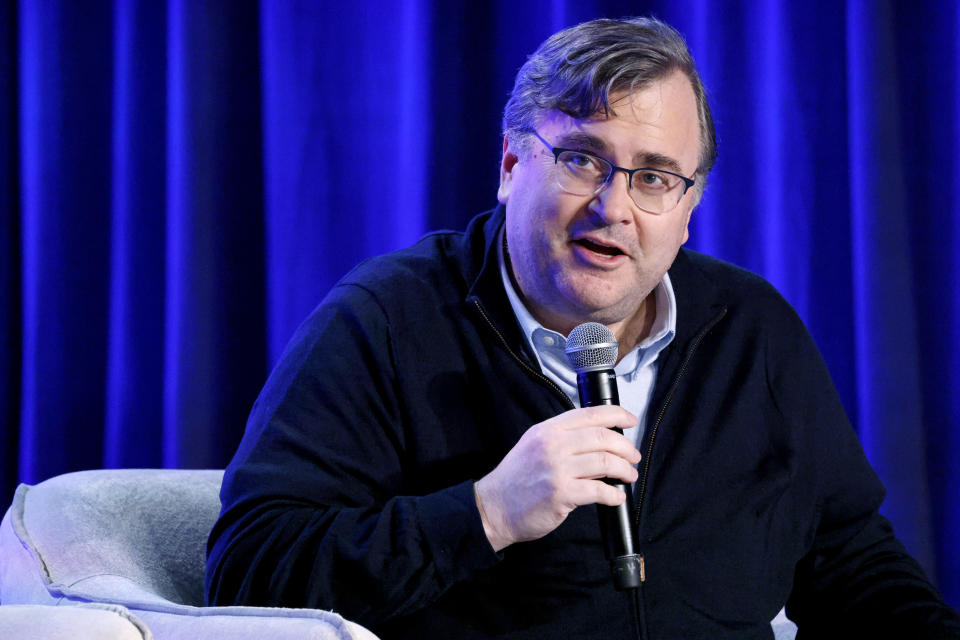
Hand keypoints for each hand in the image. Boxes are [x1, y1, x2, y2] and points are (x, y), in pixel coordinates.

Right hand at [474, 406, 640, 551]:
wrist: (494, 507)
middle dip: (626, 447)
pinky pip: (598, 491)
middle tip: (633, 457)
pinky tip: (616, 497)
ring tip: (629, 476)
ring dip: (624, 470)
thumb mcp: (533, 445)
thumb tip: (598, 438)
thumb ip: (561, 437)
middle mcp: (552, 445)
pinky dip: (613, 495)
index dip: (616, 415)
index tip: (631, 420)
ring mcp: (557, 469)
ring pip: (605, 463)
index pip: (589, 414)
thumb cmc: (516, 479)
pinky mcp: (561, 494)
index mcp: (548, 430)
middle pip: (602, 438)